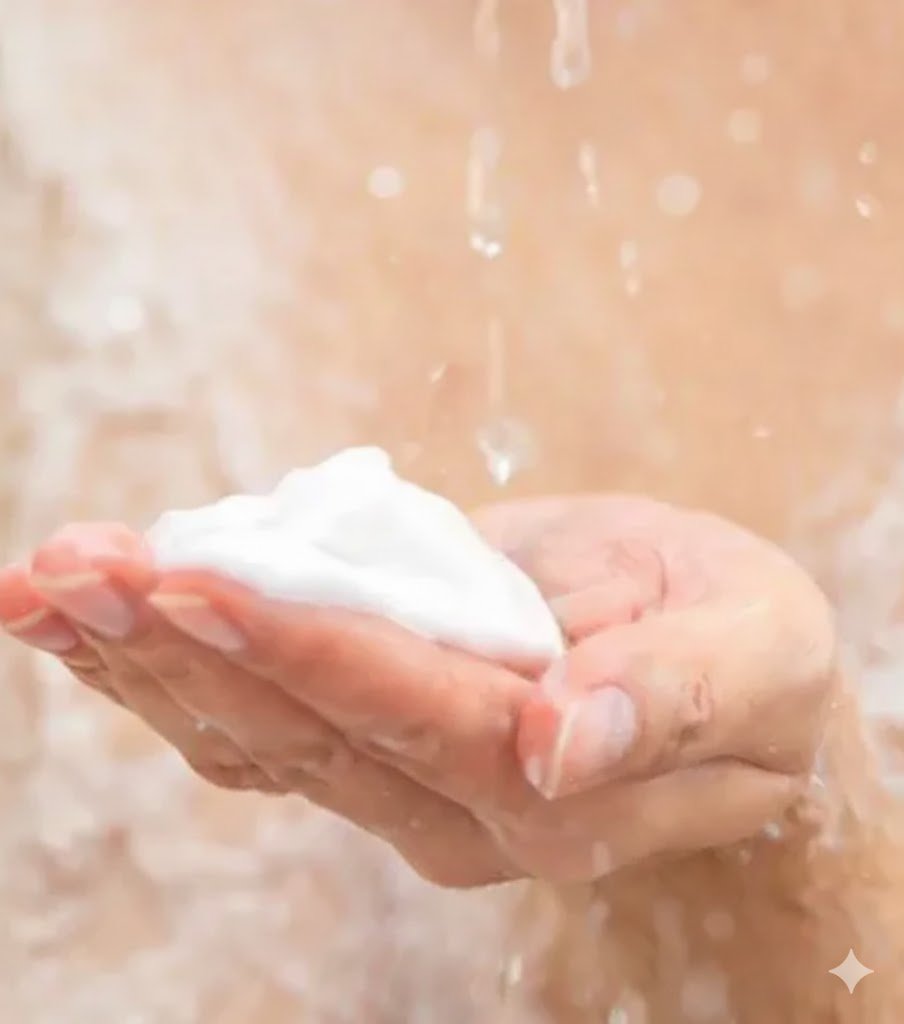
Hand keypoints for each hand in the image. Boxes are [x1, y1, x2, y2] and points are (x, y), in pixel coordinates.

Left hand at [0, 495, 836, 886]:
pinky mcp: (368, 738)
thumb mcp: (758, 654)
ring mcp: (399, 781)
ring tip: (49, 578)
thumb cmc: (749, 658)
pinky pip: (251, 716)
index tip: (202, 582)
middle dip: (182, 642)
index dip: (312, 651)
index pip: (417, 718)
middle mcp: (456, 806)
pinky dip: (165, 660)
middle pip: (301, 732)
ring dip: (142, 653)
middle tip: (74, 566)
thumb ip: (677, 698)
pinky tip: (91, 611)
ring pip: (250, 735)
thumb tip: (567, 742)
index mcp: (557, 791)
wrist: (717, 681)